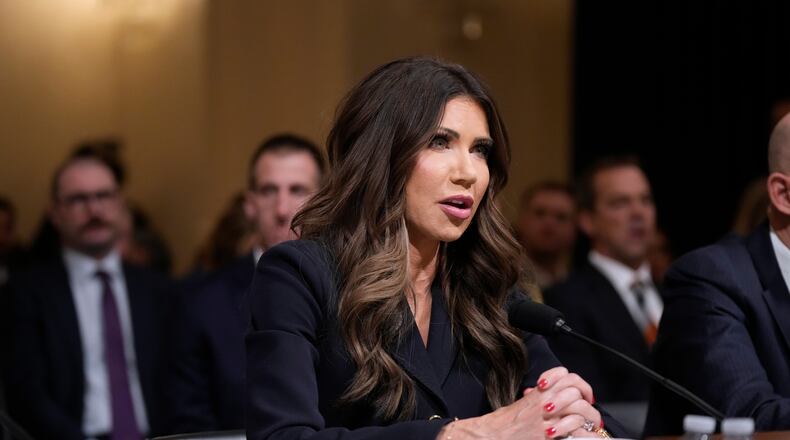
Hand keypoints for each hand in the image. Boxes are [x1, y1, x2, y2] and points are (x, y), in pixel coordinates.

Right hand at [435, 367, 602, 438]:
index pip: (564, 375)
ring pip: (579, 408)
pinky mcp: (549, 434)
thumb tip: (548, 396)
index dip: (578, 383)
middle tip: (591, 411)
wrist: (492, 435)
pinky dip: (586, 434)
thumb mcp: (521, 404)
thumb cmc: (503, 424)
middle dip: (588, 401)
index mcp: (537, 392)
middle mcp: (544, 401)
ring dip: (590, 417)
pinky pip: (576, 430)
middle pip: (575, 390)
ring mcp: (547, 418)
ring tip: (592, 426)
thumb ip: (537, 398)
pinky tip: (587, 437)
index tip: (583, 393)